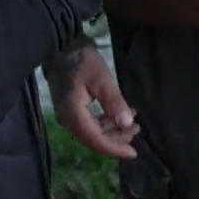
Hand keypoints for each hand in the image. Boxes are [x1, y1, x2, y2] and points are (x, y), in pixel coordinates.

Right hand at [46, 45, 138, 159]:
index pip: (95, 140)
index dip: (115, 149)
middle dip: (116, 139)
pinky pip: (88, 124)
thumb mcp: (101, 79)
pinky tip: (117, 115)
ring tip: (132, 123)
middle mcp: (68, 120)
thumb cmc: (82, 60)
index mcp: (73, 115)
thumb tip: (127, 124)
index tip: (133, 153)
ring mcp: (67, 115)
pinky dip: (105, 123)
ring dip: (112, 131)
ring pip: (92, 133)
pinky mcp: (70, 109)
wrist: (60, 45)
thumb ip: (114, 102)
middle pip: (94, 140)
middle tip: (137, 129)